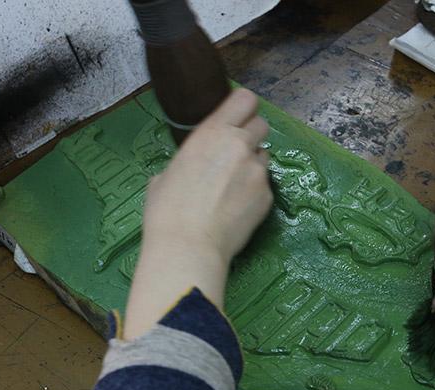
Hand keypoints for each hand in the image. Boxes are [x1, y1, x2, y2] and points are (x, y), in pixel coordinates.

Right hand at [142, 87, 272, 264]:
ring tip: (233, 188)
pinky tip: (236, 210)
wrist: (188, 246)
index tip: (237, 120)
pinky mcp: (267, 196)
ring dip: (253, 165)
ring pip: (264, 157)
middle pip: (261, 124)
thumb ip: (190, 159)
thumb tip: (193, 167)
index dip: (243, 109)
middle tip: (236, 155)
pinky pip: (264, 186)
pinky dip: (254, 193)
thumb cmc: (167, 210)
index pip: (245, 99)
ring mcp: (257, 171)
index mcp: (212, 132)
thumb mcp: (168, 173)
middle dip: (252, 136)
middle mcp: (239, 145)